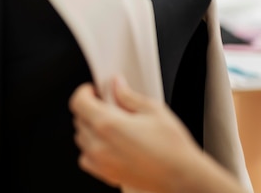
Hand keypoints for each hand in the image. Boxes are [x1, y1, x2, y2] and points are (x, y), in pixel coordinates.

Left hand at [69, 76, 242, 192]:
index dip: (85, 91)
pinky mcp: (107, 174)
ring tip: (111, 123)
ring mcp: (101, 162)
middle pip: (79, 119)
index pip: (78, 102)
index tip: (95, 89)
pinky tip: (109, 143)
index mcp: (107, 124)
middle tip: (108, 103)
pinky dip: (91, 148)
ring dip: (90, 127)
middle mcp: (99, 144)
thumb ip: (128, 95)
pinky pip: (86, 158)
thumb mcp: (152, 109)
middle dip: (90, 107)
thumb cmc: (171, 146)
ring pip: (81, 138)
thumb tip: (117, 85)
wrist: (182, 176)